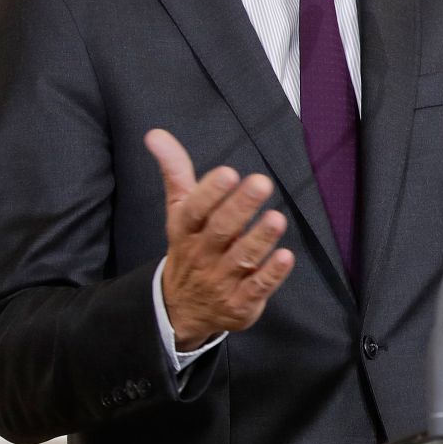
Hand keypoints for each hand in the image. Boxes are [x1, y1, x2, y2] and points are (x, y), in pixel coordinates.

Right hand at [146, 129, 293, 349]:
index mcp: (185, 230)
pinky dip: (272, 274)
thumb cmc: (189, 247)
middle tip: (261, 183)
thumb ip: (175, 172)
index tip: (229, 172)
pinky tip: (286, 257)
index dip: (210, 192)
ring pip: (241, 259)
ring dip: (259, 239)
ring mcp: (221, 281)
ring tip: (276, 219)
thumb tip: (156, 134)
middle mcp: (202, 255)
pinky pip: (257, 288)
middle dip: (240, 207)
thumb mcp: (179, 211)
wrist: (181, 309)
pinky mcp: (240, 303)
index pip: (194, 210)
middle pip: (220, 231)